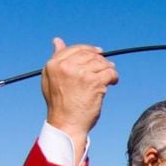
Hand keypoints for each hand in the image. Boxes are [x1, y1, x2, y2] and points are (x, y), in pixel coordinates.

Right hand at [42, 38, 118, 156]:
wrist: (66, 125)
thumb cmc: (60, 105)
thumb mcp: (50, 79)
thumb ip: (56, 59)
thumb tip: (57, 40)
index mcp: (54, 64)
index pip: (76, 49)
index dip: (90, 50)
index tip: (99, 53)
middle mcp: (66, 66)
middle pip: (90, 55)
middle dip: (101, 60)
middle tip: (107, 67)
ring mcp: (81, 73)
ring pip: (101, 63)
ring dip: (108, 69)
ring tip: (110, 76)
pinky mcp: (94, 82)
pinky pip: (109, 73)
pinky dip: (114, 77)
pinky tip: (113, 82)